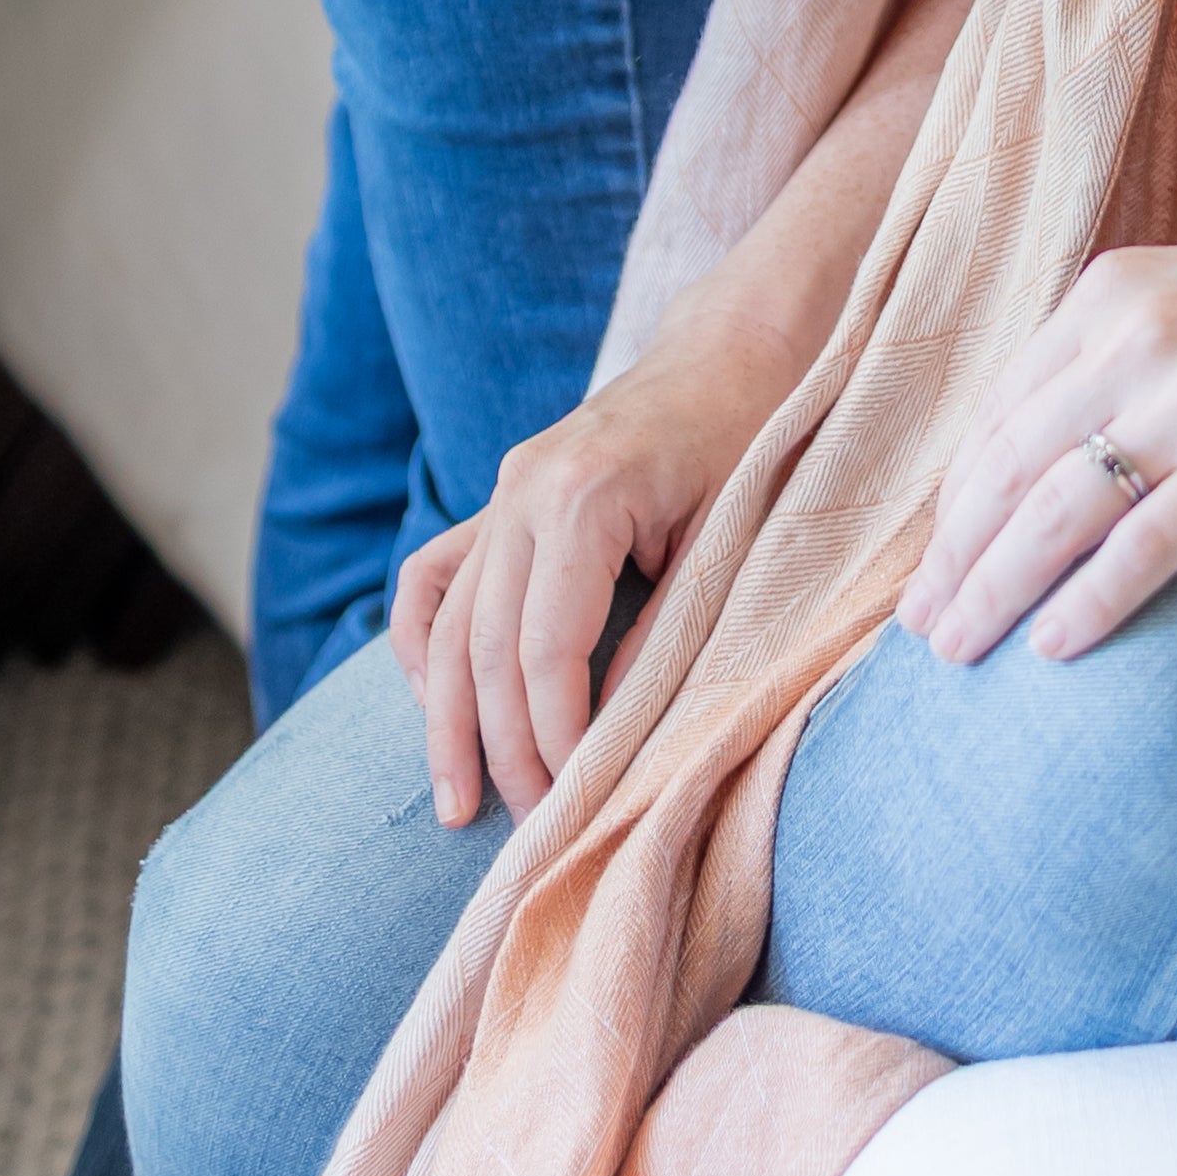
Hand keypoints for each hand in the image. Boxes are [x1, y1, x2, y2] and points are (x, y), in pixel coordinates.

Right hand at [389, 321, 796, 823]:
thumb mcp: (730, 543)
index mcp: (582, 494)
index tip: (577, 804)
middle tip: (529, 827)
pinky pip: (435, 575)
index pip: (544, 648)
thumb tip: (619, 744)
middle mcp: (523, 489)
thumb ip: (669, 636)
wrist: (740, 347)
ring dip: (446, 719)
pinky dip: (421, 642)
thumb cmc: (755, 438)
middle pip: (486, 647)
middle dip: (504, 748)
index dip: (556, 738)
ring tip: (455, 805)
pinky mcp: (503, 496)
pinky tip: (430, 704)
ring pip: (446, 622)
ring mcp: (504, 490)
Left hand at [895, 203, 1176, 672]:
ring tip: (959, 652)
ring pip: (1056, 508)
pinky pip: (1146, 543)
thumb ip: (1121, 361)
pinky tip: (1053, 648)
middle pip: (1009, 464)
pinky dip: (1089, 600)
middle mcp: (1138, 335)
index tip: (928, 567)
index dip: (954, 501)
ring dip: (995, 588)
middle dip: (953, 557)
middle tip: (921, 631)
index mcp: (1114, 294)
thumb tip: (1046, 459)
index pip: (1000, 413)